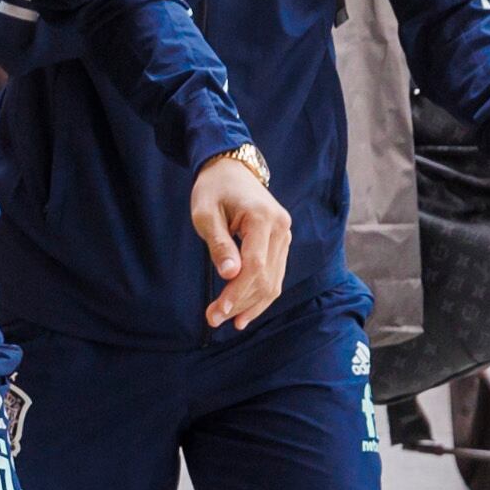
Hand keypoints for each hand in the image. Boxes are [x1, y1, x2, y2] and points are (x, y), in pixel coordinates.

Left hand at [189, 151, 291, 329]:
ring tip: (227, 320)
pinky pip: (275, 275)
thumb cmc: (213, 189)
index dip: (237, 293)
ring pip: (274, 281)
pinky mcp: (282, 242)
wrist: (231, 169)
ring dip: (251, 304)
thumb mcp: (205, 213)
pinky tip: (244, 314)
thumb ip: (218, 243)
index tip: (217, 312)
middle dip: (241, 303)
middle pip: (266, 278)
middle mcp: (281, 228)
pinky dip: (261, 296)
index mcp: (262, 218)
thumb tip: (230, 274)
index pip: (255, 266)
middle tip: (213, 319)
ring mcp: (285, 236)